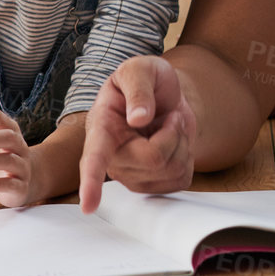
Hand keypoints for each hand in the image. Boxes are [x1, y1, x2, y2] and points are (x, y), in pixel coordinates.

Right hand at [79, 55, 194, 209]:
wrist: (160, 95)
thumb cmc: (143, 80)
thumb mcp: (139, 69)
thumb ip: (138, 89)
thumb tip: (138, 119)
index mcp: (101, 129)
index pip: (94, 159)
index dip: (90, 182)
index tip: (87, 207)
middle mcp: (113, 159)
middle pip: (154, 159)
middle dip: (172, 131)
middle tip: (167, 114)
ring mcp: (133, 176)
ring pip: (171, 169)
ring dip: (181, 141)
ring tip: (168, 125)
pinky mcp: (155, 184)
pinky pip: (182, 179)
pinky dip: (187, 155)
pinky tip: (173, 142)